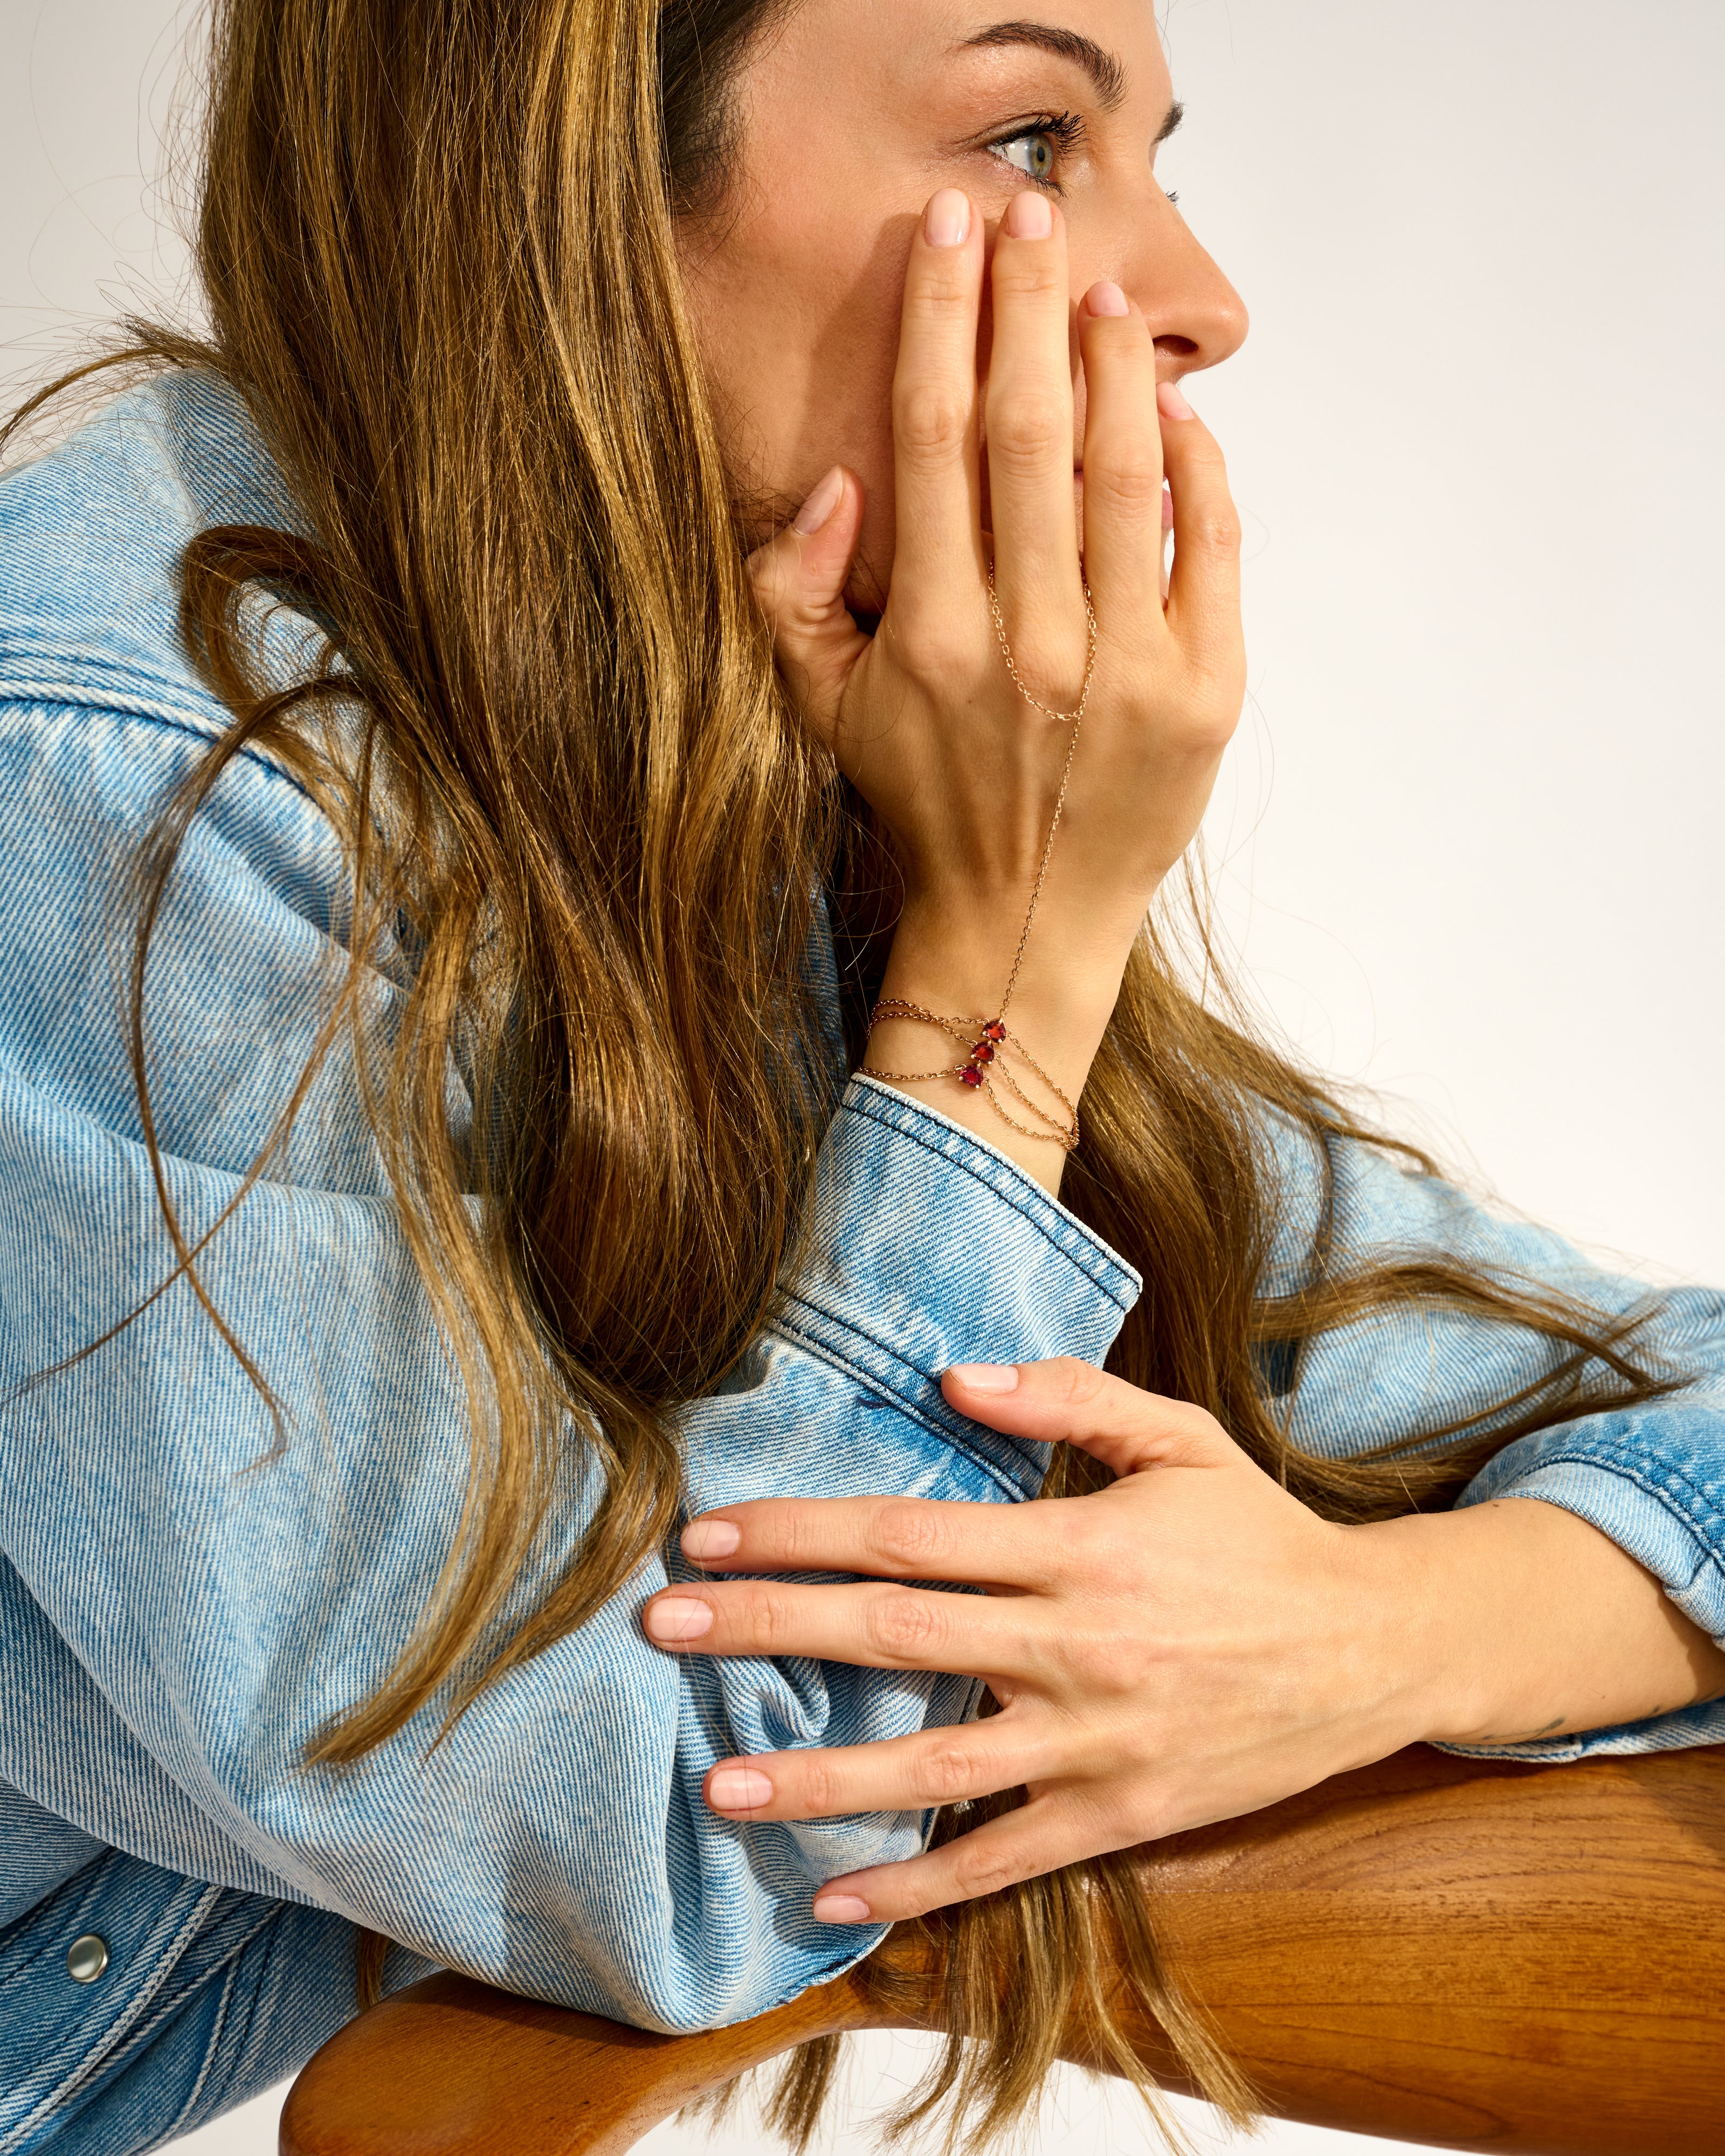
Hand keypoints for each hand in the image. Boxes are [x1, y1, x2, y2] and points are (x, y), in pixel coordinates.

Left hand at [640, 1358, 1427, 1923]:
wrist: (1372, 1647)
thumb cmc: (1255, 1533)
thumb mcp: (1178, 1437)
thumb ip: (1066, 1396)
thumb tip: (950, 1379)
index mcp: (1078, 1544)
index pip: (906, 1533)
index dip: (797, 1533)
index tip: (706, 1534)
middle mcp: (1075, 1644)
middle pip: (893, 1634)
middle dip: (769, 1631)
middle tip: (663, 1631)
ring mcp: (1096, 1740)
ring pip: (934, 1765)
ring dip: (818, 1777)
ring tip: (718, 1787)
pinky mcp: (1121, 1814)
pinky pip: (1004, 1858)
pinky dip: (918, 1883)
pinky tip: (832, 1897)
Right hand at [744, 188, 1245, 1179]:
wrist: (1023, 927)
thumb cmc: (924, 806)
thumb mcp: (821, 714)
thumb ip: (791, 596)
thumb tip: (830, 484)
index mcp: (933, 638)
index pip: (936, 441)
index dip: (939, 323)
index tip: (947, 235)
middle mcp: (1031, 645)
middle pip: (1031, 432)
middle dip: (1026, 305)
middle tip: (1030, 211)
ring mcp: (1130, 670)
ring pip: (1127, 476)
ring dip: (1115, 365)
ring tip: (1102, 289)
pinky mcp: (1207, 695)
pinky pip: (1213, 550)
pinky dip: (1203, 470)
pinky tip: (1176, 409)